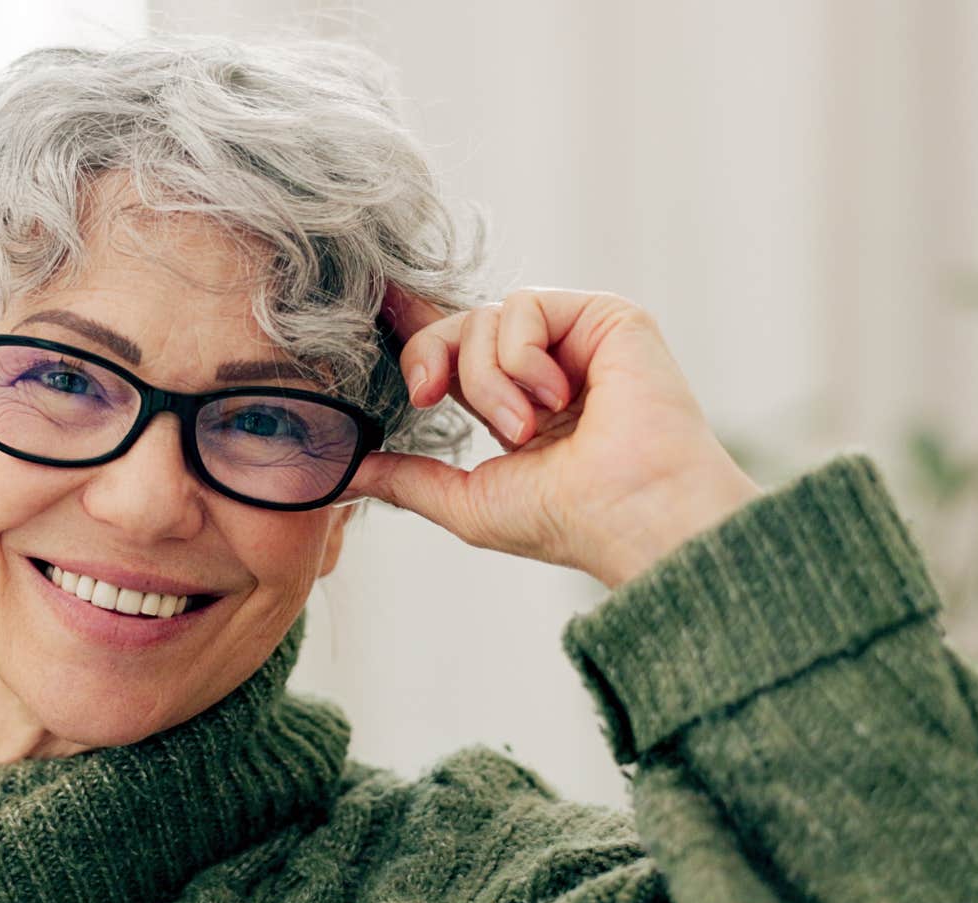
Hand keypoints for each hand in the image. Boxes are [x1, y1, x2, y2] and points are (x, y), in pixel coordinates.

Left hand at [341, 287, 763, 588]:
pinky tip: (557, 399)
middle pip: (458, 325)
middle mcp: (547, 367)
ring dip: (487, 380)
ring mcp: (577, 340)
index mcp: (516, 404)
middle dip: (431, 360)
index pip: (454, 351)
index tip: (371, 311)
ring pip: (485, 318)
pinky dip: (521, 357)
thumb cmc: (566, 521)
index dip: (413, 331)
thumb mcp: (466, 502)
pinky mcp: (606, 316)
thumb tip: (345, 471)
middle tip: (433, 401)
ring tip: (529, 430)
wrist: (632, 516)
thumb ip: (406, 480)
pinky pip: (524, 305)